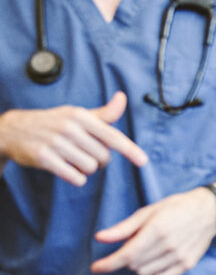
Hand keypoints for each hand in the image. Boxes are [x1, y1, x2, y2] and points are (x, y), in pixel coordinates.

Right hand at [0, 92, 147, 185]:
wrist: (13, 130)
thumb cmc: (54, 122)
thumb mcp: (77, 115)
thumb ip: (104, 113)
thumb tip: (122, 97)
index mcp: (81, 116)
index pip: (112, 136)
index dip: (130, 150)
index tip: (143, 161)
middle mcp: (69, 128)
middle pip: (103, 157)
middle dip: (99, 160)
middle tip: (85, 153)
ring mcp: (55, 143)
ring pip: (90, 168)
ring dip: (86, 169)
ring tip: (73, 159)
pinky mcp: (43, 158)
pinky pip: (74, 177)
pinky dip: (76, 177)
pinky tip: (67, 169)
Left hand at [91, 187, 215, 274]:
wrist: (209, 211)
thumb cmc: (176, 208)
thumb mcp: (148, 211)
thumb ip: (124, 228)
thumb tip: (99, 237)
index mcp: (156, 230)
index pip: (126, 255)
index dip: (108, 264)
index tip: (95, 268)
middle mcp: (168, 246)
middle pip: (133, 265)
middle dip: (127, 257)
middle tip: (136, 243)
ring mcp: (179, 257)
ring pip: (145, 273)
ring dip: (139, 266)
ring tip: (148, 250)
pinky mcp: (187, 264)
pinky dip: (152, 274)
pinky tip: (155, 262)